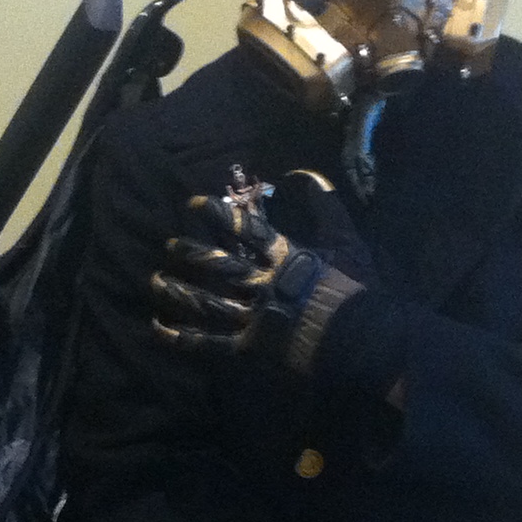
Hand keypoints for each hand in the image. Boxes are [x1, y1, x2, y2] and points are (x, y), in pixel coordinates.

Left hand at [149, 173, 366, 373]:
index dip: (217, 214)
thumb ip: (325, 204)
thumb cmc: (357, 289)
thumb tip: (302, 174)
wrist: (366, 339)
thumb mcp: (346, 239)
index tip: (193, 204)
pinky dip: (182, 338)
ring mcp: (255, 318)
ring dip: (179, 291)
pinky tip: (158, 328)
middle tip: (169, 245)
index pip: (245, 229)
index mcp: (285, 257)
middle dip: (191, 254)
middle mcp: (263, 285)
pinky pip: (211, 343)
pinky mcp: (252, 347)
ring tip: (155, 280)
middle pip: (219, 265)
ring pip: (208, 303)